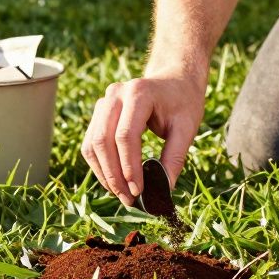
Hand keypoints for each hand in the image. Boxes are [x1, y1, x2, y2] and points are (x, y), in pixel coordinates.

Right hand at [80, 72, 205, 206]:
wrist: (174, 80)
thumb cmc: (182, 102)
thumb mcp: (187, 127)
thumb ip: (175, 156)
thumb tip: (163, 188)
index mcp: (139, 93)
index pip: (126, 135)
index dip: (129, 167)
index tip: (138, 191)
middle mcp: (115, 94)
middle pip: (103, 140)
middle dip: (114, 174)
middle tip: (128, 199)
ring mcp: (103, 102)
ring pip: (92, 144)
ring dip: (103, 173)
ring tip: (120, 194)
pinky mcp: (99, 113)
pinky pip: (91, 143)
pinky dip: (99, 165)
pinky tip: (113, 181)